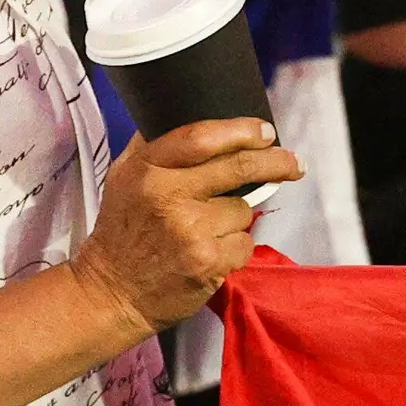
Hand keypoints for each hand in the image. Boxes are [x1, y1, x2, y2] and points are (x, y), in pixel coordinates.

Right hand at [71, 116, 303, 333]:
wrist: (111, 293)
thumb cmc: (121, 232)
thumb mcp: (123, 177)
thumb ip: (153, 146)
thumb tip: (191, 112)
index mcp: (147, 169)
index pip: (201, 137)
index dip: (240, 131)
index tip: (265, 131)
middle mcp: (168, 196)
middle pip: (238, 167)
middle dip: (275, 162)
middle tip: (294, 164)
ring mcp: (190, 230)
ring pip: (244, 210)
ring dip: (236, 219)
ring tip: (206, 231)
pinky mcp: (208, 262)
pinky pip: (245, 243)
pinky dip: (235, 248)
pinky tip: (211, 253)